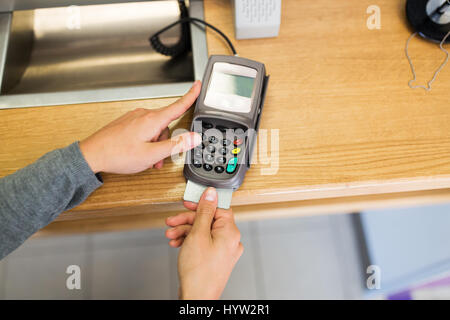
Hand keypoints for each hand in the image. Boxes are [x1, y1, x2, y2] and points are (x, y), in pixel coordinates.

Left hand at [79, 81, 201, 173]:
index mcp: (152, 120)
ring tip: (147, 160)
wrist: (92, 154)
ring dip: (155, 145)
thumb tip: (194, 137)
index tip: (198, 85)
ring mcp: (134, 117)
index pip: (178, 105)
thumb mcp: (152, 154)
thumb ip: (176, 145)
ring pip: (155, 129)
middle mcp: (143, 115)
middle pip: (166, 125)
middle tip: (159, 159)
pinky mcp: (127, 122)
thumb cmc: (118, 155)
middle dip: (167, 142)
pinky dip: (146, 142)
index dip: (191, 95)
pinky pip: (144, 130)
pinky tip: (139, 152)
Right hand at [165, 188, 243, 299]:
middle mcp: (231, 241)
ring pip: (204, 232)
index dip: (201, 204)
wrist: (197, 298)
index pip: (218, 208)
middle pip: (209, 220)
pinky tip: (177, 243)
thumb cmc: (199, 272)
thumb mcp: (197, 234)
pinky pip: (204, 243)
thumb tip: (211, 193)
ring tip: (171, 235)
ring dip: (185, 231)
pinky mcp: (217, 259)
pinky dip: (190, 241)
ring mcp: (224, 251)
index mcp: (230, 232)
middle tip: (172, 221)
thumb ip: (204, 212)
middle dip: (188, 220)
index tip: (188, 203)